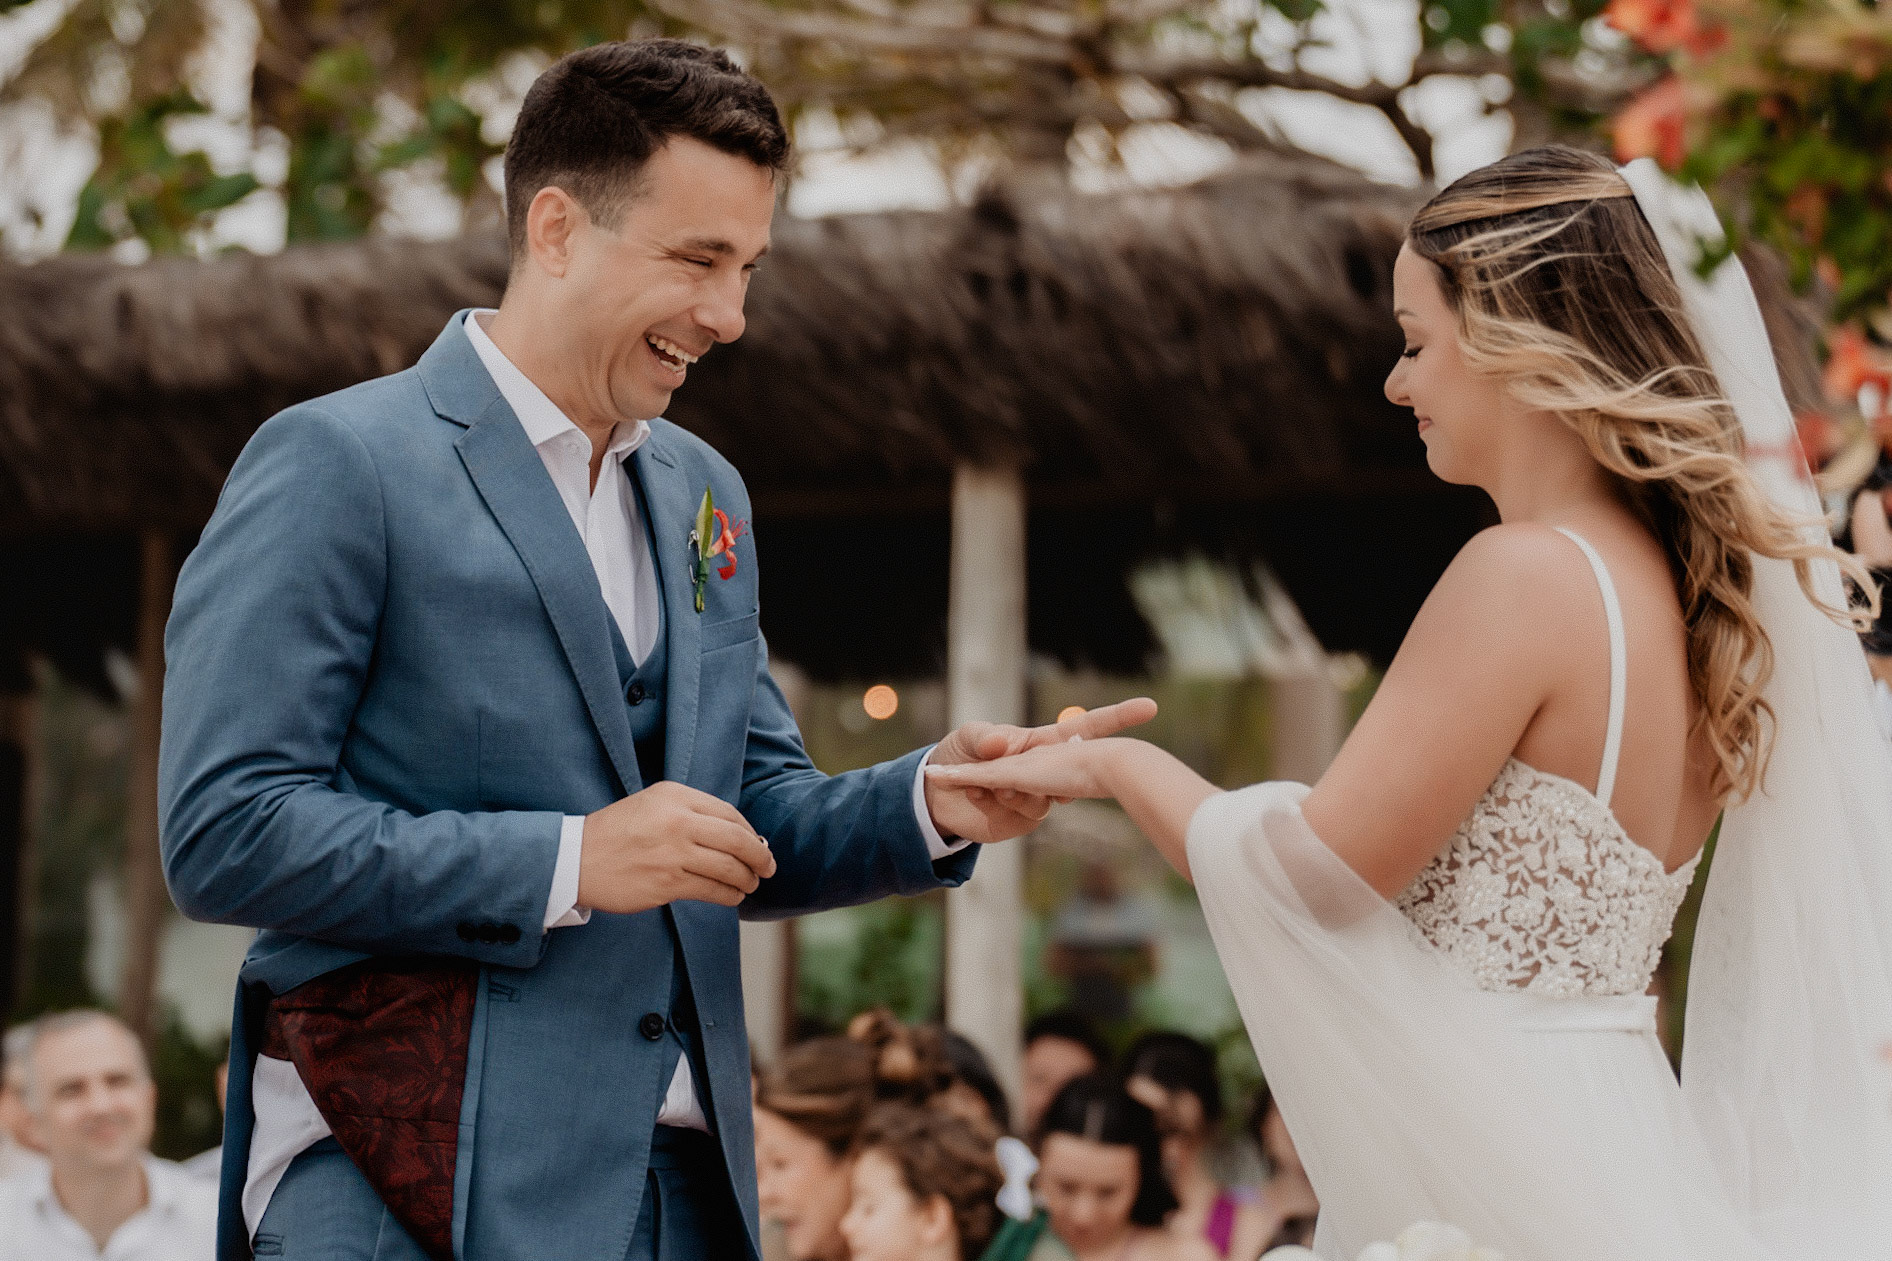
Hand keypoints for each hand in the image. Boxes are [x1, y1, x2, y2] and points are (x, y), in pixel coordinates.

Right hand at [577, 782, 776, 912]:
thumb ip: (691, 812)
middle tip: (768, 867)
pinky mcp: (667, 883)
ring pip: (728, 867)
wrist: (576, 859)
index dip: (750, 833)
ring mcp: (673, 853)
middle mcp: (678, 820)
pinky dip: (729, 895)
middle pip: (737, 839)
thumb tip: (737, 835)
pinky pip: (712, 890)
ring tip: (750, 884)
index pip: (729, 814)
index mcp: (676, 796)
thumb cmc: (617, 832)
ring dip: (746, 879)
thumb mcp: (653, 805)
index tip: (757, 844)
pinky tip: (733, 896)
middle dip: (759, 857)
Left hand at [926, 736, 1130, 802]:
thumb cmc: (958, 754)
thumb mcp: (970, 737)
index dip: (1121, 716)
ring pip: (1038, 796)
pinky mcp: (1021, 816)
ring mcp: (1039, 793)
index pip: (1093, 725)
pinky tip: (973, 791)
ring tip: (978, 784)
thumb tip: (1003, 745)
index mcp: (1046, 741)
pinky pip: (1017, 810)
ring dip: (1006, 788)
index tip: (1150, 706)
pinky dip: (993, 799)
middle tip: (1008, 780)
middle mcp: (1048, 766)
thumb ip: (986, 737)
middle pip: (1071, 771)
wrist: (940, 791)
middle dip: (1054, 778)